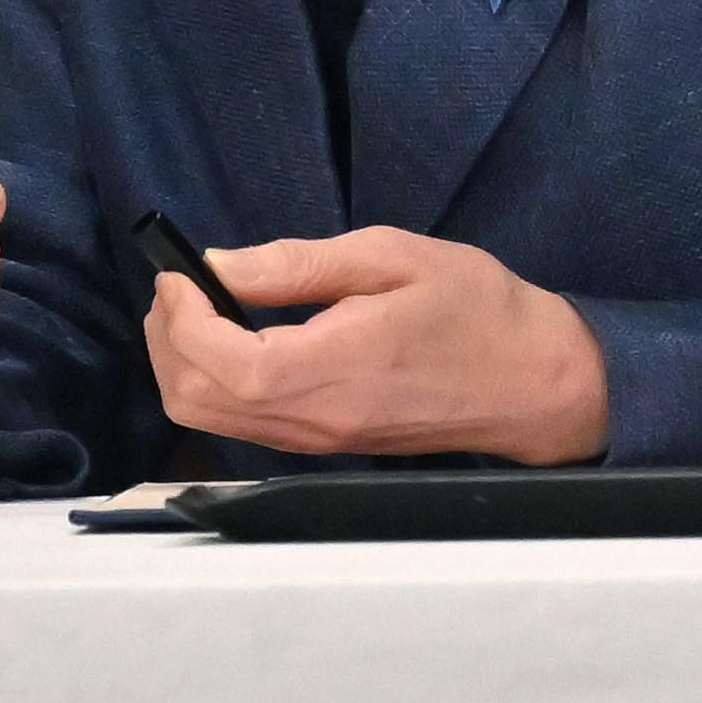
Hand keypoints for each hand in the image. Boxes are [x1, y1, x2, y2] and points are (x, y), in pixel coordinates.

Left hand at [143, 226, 607, 464]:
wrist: (534, 383)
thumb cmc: (475, 309)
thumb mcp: (390, 258)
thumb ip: (297, 264)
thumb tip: (216, 265)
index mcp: (336, 368)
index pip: (221, 364)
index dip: (181, 318)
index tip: (181, 271)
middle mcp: (318, 419)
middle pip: (196, 400)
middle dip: (167, 338)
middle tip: (180, 284)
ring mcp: (319, 440)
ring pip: (209, 419)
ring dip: (182, 362)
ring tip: (198, 305)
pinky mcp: (323, 444)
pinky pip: (240, 424)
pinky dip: (211, 382)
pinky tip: (229, 336)